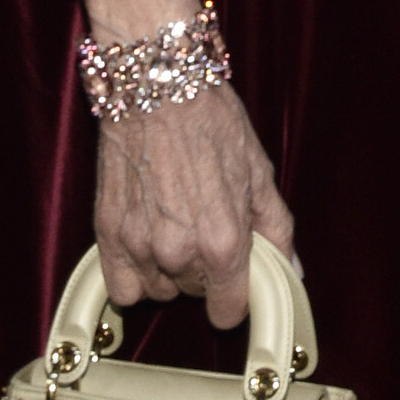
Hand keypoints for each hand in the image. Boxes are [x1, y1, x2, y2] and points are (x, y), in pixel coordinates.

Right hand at [93, 84, 295, 328]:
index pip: (228, 312)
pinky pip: (122, 287)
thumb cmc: (211, 121)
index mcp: (224, 241)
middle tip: (205, 227)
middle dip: (204, 272)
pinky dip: (134, 275)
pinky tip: (146, 244)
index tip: (236, 283)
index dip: (236, 299)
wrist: (158, 87)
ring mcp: (139, 246)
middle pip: (194, 295)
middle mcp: (179, 252)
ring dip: (169, 271)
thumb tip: (292, 269)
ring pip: (159, 290)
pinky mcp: (107, 234)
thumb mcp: (259, 171)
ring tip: (175, 226)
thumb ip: (276, 228)